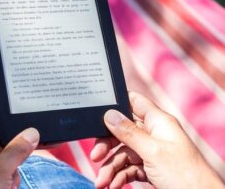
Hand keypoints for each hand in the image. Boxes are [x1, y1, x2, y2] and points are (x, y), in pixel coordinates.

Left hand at [0, 72, 39, 188]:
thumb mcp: (0, 170)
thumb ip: (19, 148)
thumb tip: (33, 133)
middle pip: (5, 130)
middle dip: (18, 142)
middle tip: (31, 144)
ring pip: (8, 152)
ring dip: (14, 166)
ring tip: (6, 183)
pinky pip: (4, 167)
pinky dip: (9, 176)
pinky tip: (6, 187)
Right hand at [91, 92, 223, 188]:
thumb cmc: (185, 175)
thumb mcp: (152, 151)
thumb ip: (129, 132)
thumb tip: (109, 114)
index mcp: (158, 121)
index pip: (134, 101)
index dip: (117, 103)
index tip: (99, 112)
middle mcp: (154, 133)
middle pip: (123, 130)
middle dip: (108, 144)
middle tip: (95, 156)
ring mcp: (152, 151)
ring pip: (124, 152)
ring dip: (111, 166)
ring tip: (101, 182)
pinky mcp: (151, 167)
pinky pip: (129, 167)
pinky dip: (120, 176)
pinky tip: (113, 185)